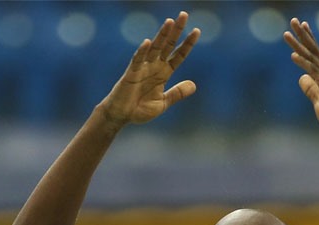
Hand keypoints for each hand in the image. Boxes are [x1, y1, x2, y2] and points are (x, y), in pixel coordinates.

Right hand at [99, 11, 199, 127]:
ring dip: (161, 35)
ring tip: (169, 22)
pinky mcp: (131, 74)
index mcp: (163, 73)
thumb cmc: (140, 109)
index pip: (178, 55)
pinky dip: (141, 52)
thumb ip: (177, 93)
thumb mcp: (163, 102)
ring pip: (154, 48)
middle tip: (184, 15)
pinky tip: (147, 42)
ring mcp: (143, 68)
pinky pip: (137, 61)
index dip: (187, 44)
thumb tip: (194, 85)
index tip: (197, 31)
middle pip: (167, 45)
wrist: (122, 116)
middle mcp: (154, 66)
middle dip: (176, 31)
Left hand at [283, 18, 318, 136]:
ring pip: (311, 57)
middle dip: (302, 34)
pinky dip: (303, 63)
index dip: (309, 38)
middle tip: (293, 20)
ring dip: (298, 45)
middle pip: (313, 48)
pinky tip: (293, 56)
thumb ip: (311, 89)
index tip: (302, 25)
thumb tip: (302, 78)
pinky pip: (313, 71)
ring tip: (286, 33)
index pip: (316, 52)